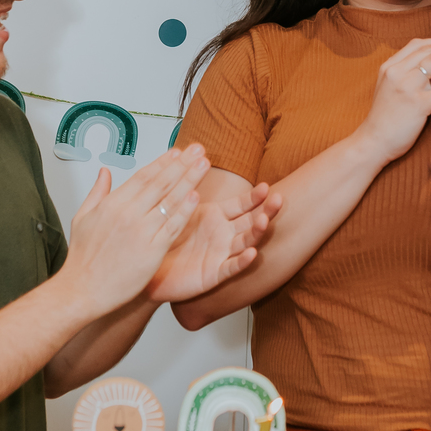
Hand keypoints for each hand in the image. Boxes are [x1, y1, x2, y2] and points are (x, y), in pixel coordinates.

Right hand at [61, 145, 208, 315]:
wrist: (82, 290)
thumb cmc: (82, 259)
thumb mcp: (82, 217)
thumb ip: (97, 192)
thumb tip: (104, 172)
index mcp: (112, 204)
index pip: (143, 176)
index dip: (163, 162)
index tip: (178, 151)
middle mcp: (128, 214)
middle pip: (161, 183)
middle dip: (182, 164)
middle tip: (198, 149)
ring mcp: (141, 232)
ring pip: (170, 201)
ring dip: (189, 180)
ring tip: (204, 165)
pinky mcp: (151, 251)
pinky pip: (173, 227)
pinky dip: (185, 211)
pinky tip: (196, 197)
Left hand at [146, 182, 283, 302]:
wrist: (152, 269)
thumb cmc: (168, 238)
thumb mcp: (180, 209)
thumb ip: (189, 188)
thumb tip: (194, 157)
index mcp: (217, 217)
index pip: (242, 204)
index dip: (255, 197)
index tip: (266, 187)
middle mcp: (224, 235)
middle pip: (251, 221)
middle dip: (265, 210)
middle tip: (278, 199)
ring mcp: (222, 254)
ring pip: (246, 242)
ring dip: (256, 232)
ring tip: (263, 221)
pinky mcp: (214, 274)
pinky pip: (231, 267)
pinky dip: (242, 261)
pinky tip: (251, 253)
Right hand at [355, 37, 430, 165]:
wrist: (372, 142)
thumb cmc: (383, 119)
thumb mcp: (386, 89)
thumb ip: (401, 75)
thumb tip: (421, 68)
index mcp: (388, 67)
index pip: (416, 45)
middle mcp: (397, 72)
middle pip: (428, 49)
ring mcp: (407, 87)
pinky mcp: (419, 104)